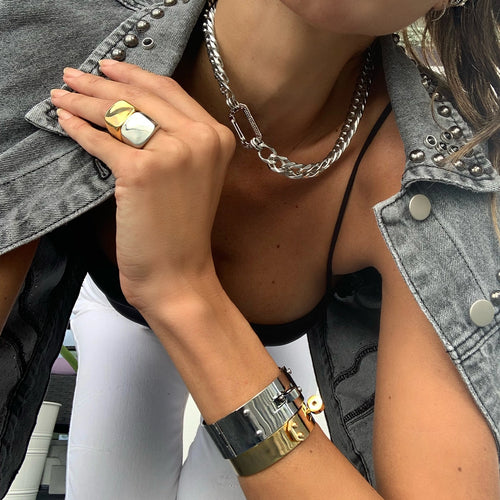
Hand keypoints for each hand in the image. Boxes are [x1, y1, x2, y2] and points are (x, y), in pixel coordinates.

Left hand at [51, 61, 235, 315]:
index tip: (109, 67)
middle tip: (73, 74)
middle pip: (141, 96)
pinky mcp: (143, 171)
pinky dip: (77, 130)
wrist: (179, 272)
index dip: (135, 74)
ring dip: (83, 100)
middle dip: (100, 82)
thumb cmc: (182, 229)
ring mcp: (174, 153)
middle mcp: (201, 138)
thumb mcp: (192, 176)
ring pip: (119, 114)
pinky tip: (63, 121)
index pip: (169, 91)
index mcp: (217, 136)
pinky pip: (102, 141)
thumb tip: (130, 107)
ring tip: (61, 94)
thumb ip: (177, 140)